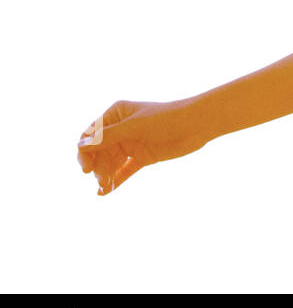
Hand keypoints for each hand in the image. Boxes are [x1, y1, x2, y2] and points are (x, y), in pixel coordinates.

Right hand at [77, 99, 207, 194]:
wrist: (197, 124)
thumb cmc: (166, 118)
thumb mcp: (134, 127)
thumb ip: (108, 137)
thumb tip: (80, 144)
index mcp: (116, 114)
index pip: (91, 135)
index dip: (85, 152)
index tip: (86, 168)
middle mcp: (121, 128)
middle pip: (100, 151)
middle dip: (98, 166)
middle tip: (101, 180)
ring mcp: (132, 143)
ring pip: (111, 162)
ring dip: (106, 174)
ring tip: (105, 186)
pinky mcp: (143, 156)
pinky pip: (124, 170)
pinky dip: (116, 180)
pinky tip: (105, 192)